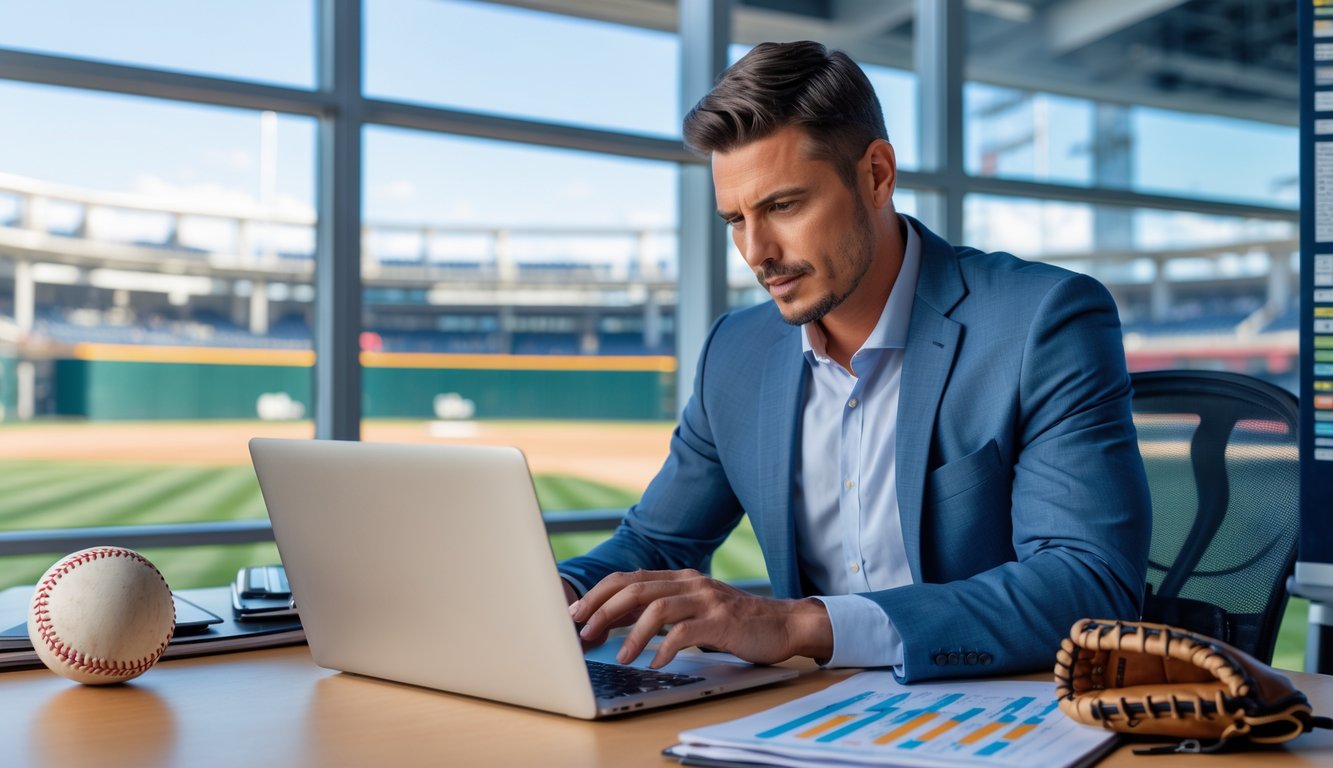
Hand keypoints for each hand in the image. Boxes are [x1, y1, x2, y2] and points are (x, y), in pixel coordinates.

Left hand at [567, 569, 832, 668]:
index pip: (628, 578)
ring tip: (620, 656)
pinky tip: (656, 663)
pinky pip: (685, 632)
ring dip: (632, 634)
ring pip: (657, 608)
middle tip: (583, 634)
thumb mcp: (693, 609)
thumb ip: (660, 609)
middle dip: (603, 612)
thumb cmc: (734, 621)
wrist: (783, 623)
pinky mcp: (721, 621)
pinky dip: (665, 649)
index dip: (598, 595)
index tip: (575, 614)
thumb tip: (614, 620)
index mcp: (679, 577)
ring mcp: (706, 599)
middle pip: (635, 589)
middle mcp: (690, 582)